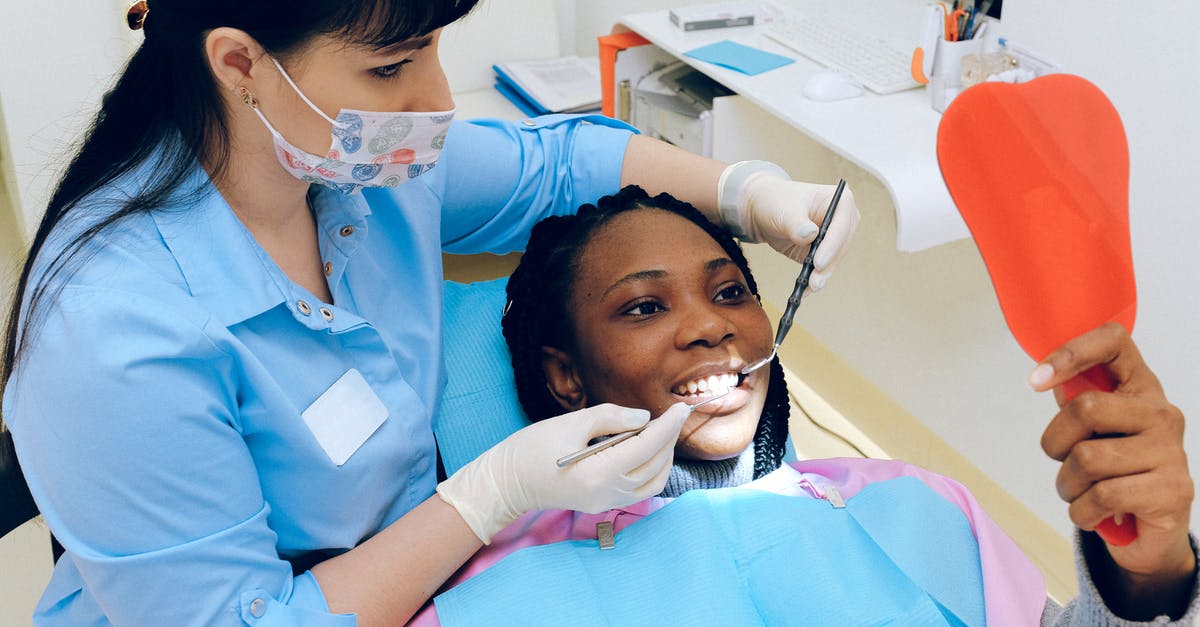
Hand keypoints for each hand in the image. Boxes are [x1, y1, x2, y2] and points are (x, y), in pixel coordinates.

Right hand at [436, 403, 689, 542]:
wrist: (507, 482)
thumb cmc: (532, 448)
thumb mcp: (570, 423)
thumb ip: (611, 417)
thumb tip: (645, 417)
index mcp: (599, 472)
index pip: (648, 446)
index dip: (669, 425)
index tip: (682, 407)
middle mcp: (607, 493)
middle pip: (656, 464)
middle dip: (668, 438)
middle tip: (670, 415)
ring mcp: (606, 503)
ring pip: (654, 482)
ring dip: (663, 456)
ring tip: (658, 432)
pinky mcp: (602, 505)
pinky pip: (641, 491)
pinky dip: (651, 470)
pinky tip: (645, 452)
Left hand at [717, 161, 859, 290]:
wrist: (762, 210)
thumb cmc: (776, 201)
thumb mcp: (785, 210)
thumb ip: (797, 223)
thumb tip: (810, 234)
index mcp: (840, 201)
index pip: (842, 225)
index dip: (832, 245)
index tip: (819, 262)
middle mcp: (843, 219)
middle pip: (841, 246)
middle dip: (828, 265)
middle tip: (815, 281)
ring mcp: (835, 237)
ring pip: (834, 261)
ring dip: (822, 275)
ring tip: (809, 287)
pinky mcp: (824, 252)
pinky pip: (823, 268)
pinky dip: (814, 279)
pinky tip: (805, 289)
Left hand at [1030, 323, 1195, 613]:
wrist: (1149, 535)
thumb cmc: (1114, 476)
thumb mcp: (1093, 433)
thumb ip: (1076, 404)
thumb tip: (1049, 379)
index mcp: (1141, 389)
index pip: (1114, 342)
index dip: (1070, 353)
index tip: (1036, 380)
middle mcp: (1162, 414)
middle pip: (1085, 408)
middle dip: (1055, 443)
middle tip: (1065, 463)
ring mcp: (1171, 452)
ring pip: (1087, 458)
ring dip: (1068, 485)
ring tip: (1083, 493)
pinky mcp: (1172, 492)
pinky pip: (1102, 496)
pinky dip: (1082, 512)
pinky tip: (1096, 514)